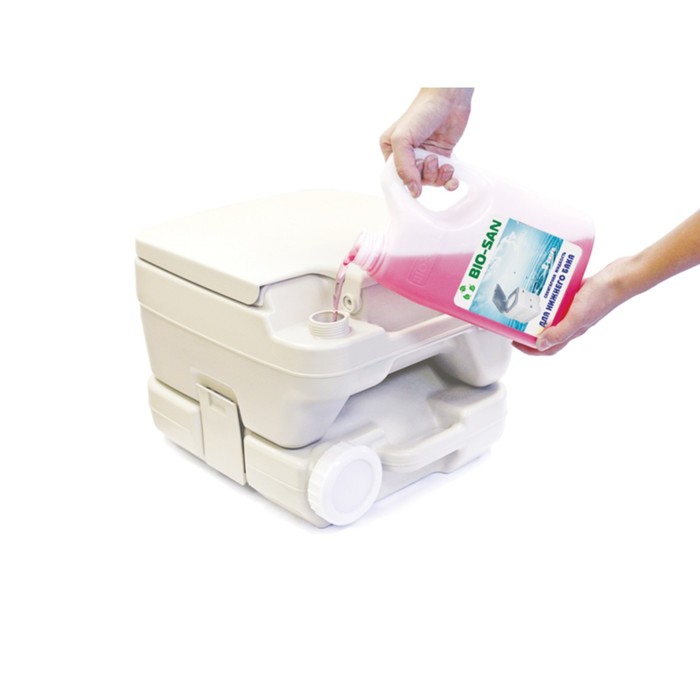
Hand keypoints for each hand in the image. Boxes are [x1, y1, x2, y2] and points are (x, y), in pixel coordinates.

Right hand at [380, 88, 472, 197]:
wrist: (448, 98)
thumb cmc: (421, 113)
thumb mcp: (402, 140)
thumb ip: (404, 168)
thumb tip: (414, 192)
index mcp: (391, 151)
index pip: (395, 178)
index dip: (407, 181)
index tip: (416, 174)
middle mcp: (407, 156)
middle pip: (414, 181)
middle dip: (426, 175)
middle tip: (431, 158)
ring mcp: (425, 157)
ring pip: (430, 182)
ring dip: (439, 177)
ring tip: (444, 163)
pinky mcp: (442, 157)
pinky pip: (444, 179)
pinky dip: (449, 182)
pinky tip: (453, 177)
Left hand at [515, 258, 631, 355]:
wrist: (622, 276)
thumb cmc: (603, 296)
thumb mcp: (577, 316)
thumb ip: (559, 332)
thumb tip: (540, 346)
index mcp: (573, 331)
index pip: (547, 348)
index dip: (529, 349)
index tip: (515, 341)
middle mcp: (573, 322)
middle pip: (547, 333)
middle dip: (529, 331)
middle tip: (515, 323)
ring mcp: (576, 309)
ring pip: (552, 316)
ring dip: (538, 314)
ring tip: (523, 306)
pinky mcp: (578, 295)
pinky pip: (559, 300)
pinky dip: (549, 298)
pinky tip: (540, 290)